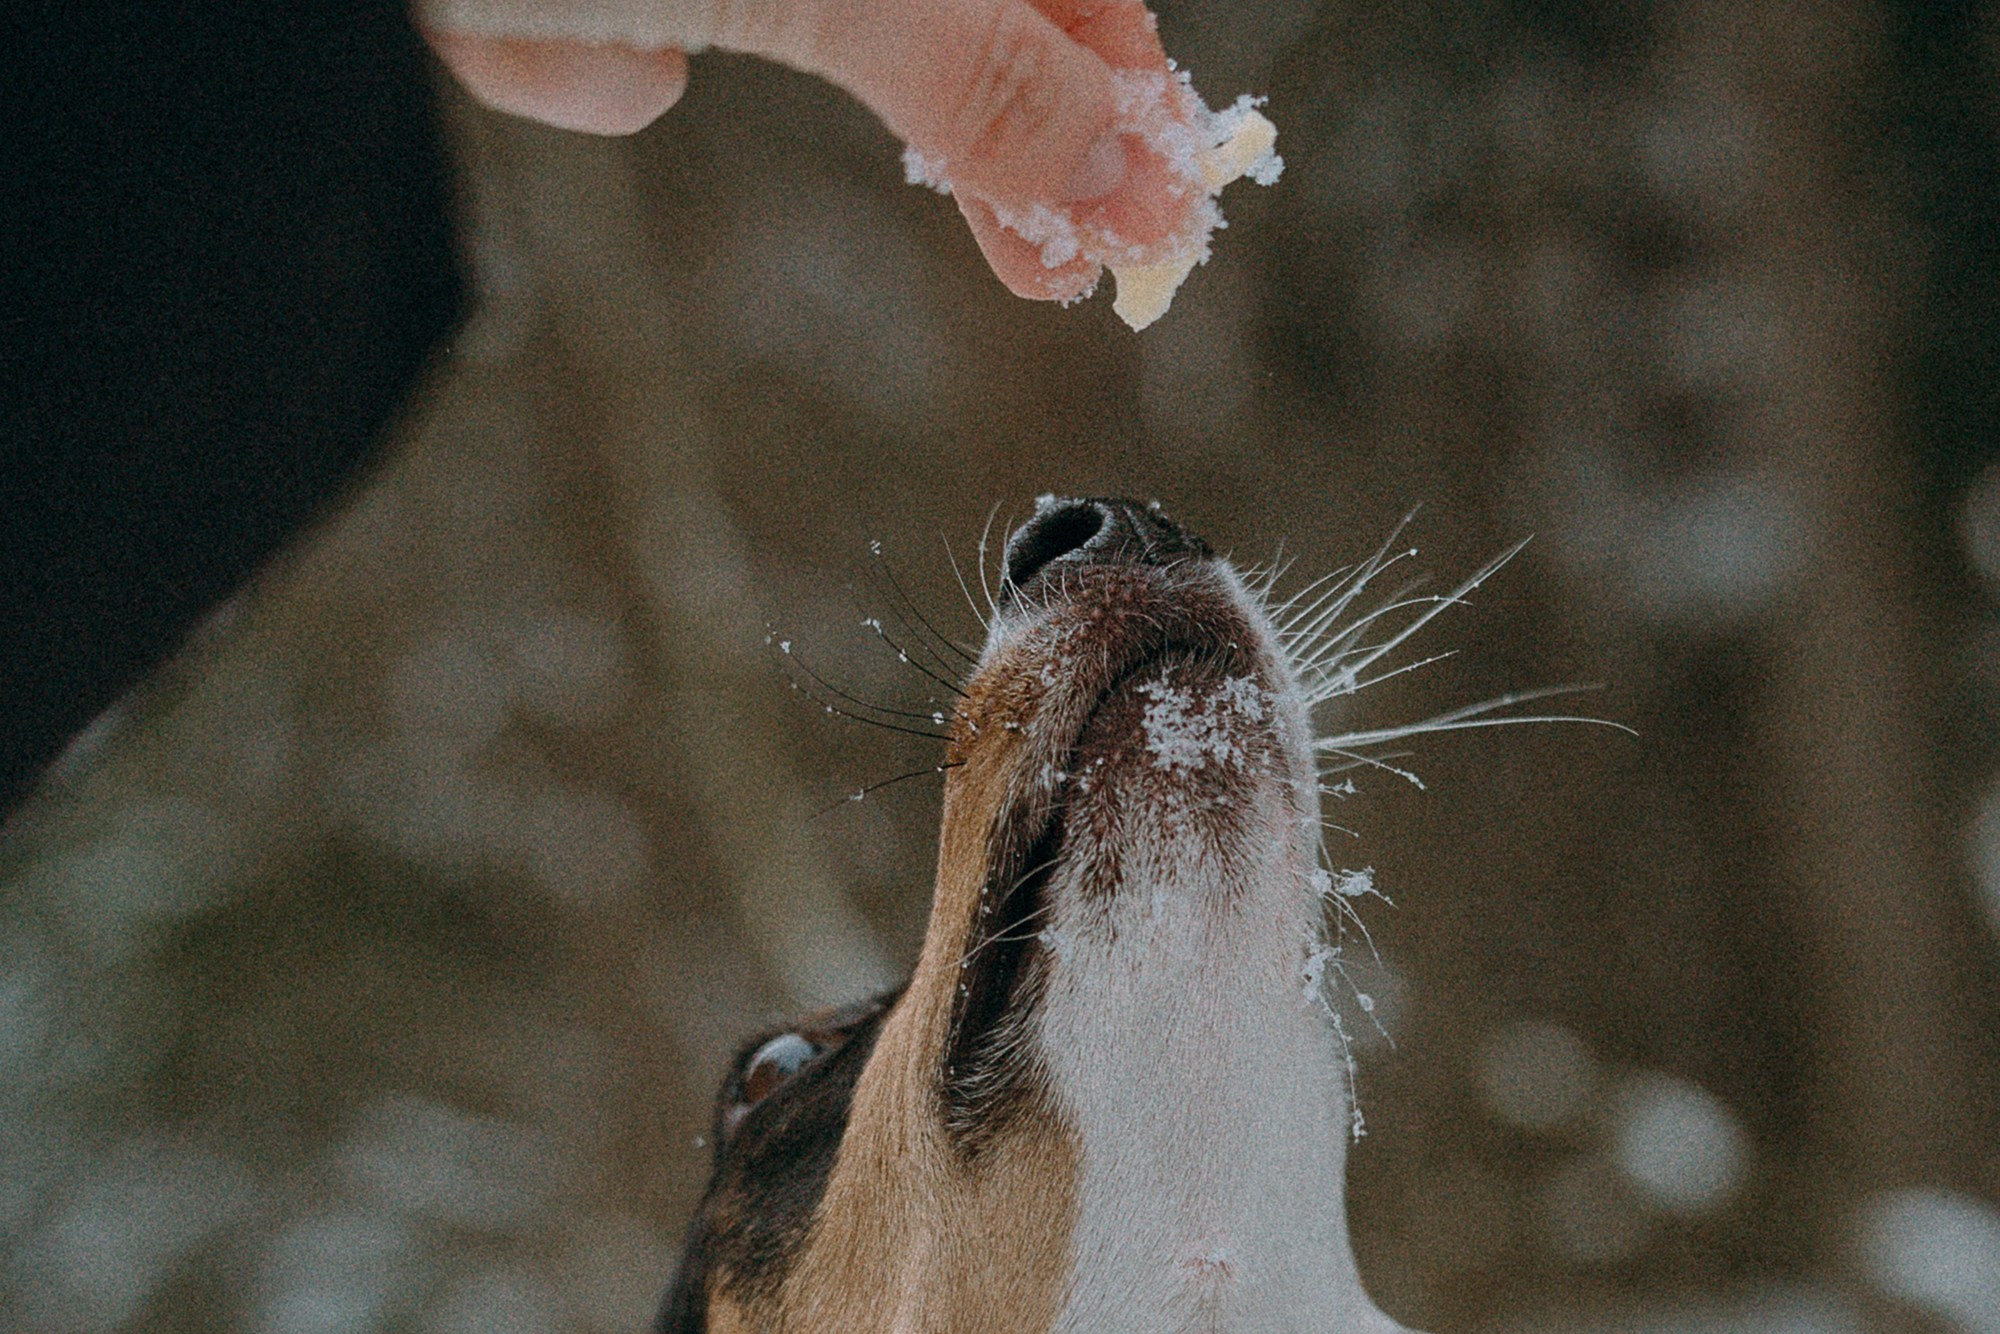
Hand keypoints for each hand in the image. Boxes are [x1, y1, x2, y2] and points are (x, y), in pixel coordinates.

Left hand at [419, 0, 1186, 300]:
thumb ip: (984, 74)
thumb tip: (1132, 185)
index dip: (1119, 82)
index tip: (1160, 212)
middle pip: (946, 7)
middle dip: (1007, 129)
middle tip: (1068, 269)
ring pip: (800, 32)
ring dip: (833, 93)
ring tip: (917, 194)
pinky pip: (623, 42)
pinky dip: (586, 60)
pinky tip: (528, 33)